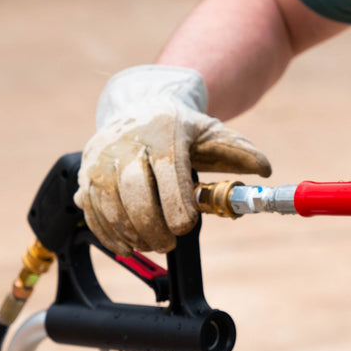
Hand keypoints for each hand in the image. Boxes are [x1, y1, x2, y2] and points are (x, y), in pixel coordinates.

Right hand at [75, 65, 270, 254]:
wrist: (139, 105)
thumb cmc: (180, 126)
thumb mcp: (212, 131)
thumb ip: (239, 151)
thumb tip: (264, 169)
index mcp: (161, 132)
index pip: (167, 169)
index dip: (175, 202)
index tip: (186, 225)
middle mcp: (126, 143)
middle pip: (133, 189)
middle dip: (151, 223)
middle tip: (169, 243)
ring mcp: (101, 158)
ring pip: (108, 201)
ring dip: (129, 231)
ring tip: (151, 244)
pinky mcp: (85, 174)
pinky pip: (90, 209)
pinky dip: (107, 232)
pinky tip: (126, 245)